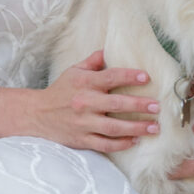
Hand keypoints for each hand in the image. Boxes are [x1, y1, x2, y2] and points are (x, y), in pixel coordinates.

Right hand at [34, 52, 159, 153]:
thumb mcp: (73, 71)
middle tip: (156, 106)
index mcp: (84, 83)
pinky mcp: (81, 139)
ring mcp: (83, 123)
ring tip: (153, 127)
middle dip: (138, 105)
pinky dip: (121, 144)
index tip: (146, 78)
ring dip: (135, 128)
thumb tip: (108, 50)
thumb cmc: (60, 91)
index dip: (129, 77)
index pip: (110, 77)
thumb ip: (92, 62)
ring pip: (113, 128)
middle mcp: (84, 103)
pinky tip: (135, 141)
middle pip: (116, 104)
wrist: (37, 115)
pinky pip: (104, 144)